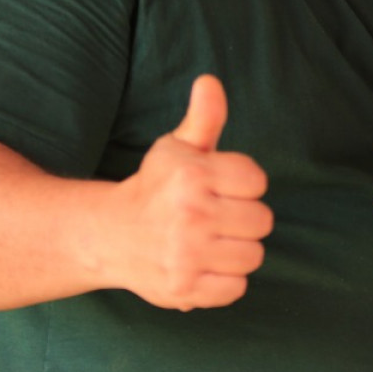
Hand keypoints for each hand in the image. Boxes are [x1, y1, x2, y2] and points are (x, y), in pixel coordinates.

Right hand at [116, 75, 272, 309]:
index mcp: (191, 175)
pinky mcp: (184, 289)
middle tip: (216, 218)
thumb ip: (203, 117)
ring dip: (237, 250)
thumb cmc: (155, 187)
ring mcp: (186, 255)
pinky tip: (204, 266)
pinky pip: (236, 288)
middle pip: (262, 220)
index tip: (221, 188)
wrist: (110, 236)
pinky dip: (225, 281)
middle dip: (243, 218)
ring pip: (253, 256)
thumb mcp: (177, 148)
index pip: (257, 180)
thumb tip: (210, 82)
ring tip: (212, 242)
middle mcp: (190, 214)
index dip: (243, 184)